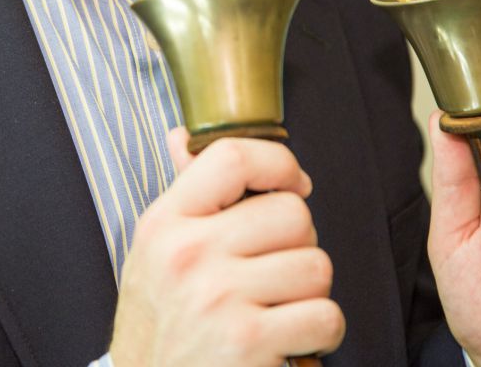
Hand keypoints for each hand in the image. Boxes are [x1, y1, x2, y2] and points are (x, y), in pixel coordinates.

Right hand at [109, 128, 343, 366]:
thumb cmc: (157, 323)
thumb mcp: (154, 253)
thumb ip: (182, 194)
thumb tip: (183, 137)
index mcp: (165, 223)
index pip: (232, 158)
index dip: (279, 164)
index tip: (294, 184)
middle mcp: (189, 255)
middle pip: (293, 213)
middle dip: (299, 243)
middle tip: (277, 269)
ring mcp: (219, 298)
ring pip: (317, 266)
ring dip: (311, 292)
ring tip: (280, 307)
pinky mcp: (249, 343)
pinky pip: (326, 316)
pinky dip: (320, 333)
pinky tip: (291, 339)